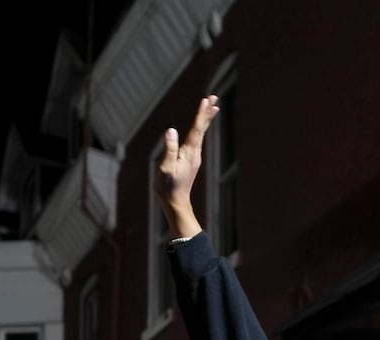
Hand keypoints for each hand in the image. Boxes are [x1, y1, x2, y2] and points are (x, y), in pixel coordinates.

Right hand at [154, 95, 218, 239]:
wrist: (176, 203)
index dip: (201, 114)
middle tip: (213, 97)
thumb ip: (169, 149)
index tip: (206, 100)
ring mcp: (194, 157)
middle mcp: (195, 153)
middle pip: (202, 128)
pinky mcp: (191, 160)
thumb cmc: (168, 187)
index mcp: (189, 153)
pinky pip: (197, 140)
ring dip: (205, 118)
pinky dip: (200, 129)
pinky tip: (200, 127)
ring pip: (201, 133)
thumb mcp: (165, 167)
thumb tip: (172, 130)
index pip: (196, 129)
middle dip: (207, 112)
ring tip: (211, 106)